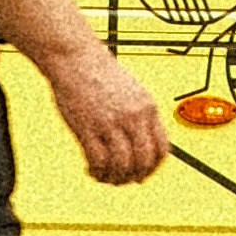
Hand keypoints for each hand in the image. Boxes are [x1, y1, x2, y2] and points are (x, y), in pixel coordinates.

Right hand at [48, 38, 169, 188]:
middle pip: (144, 161)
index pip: (162, 149)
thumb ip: (139, 115)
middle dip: (134, 176)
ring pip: (123, 165)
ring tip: (103, 175)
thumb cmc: (98, 72)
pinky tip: (90, 168)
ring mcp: (111, 122)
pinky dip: (97, 172)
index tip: (142, 173)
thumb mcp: (131, 91)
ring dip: (114, 178)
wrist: (74, 56)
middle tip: (121, 179)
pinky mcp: (88, 127)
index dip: (153, 167)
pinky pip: (99, 161)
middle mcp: (132, 116)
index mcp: (147, 107)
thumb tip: (142, 144)